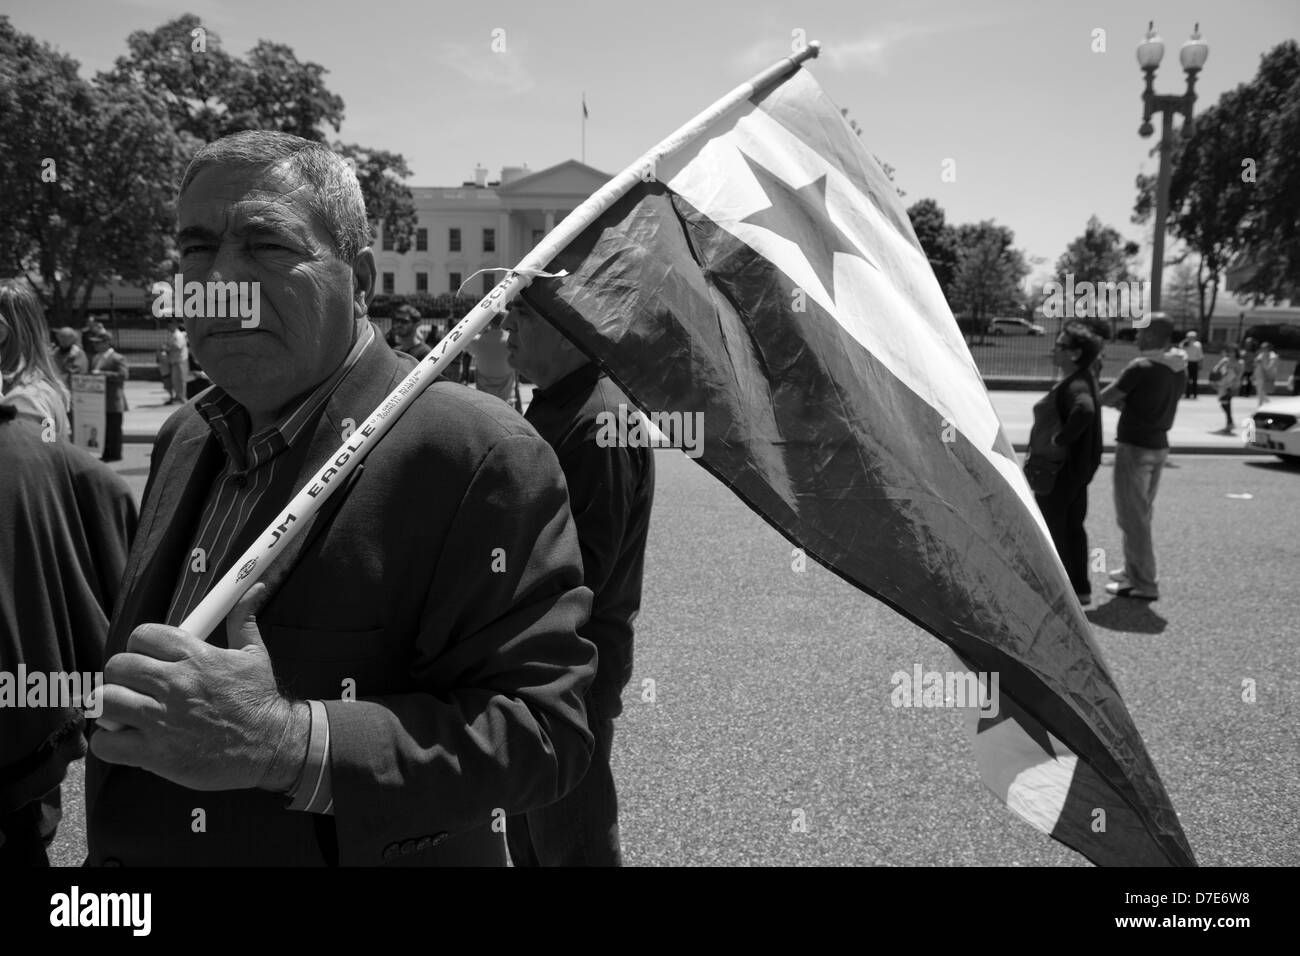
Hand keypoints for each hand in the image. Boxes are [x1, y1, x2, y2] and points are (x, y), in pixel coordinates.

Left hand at [90, 583, 308, 791]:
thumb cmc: (260, 700)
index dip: (139, 646)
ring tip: (125, 713)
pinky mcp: (156, 754)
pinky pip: (106, 743)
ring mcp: (163, 720)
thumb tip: (253, 588)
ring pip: (104, 701)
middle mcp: (176, 684)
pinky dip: (109, 743)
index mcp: (195, 657)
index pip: (142, 635)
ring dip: (109, 707)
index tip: (147, 659)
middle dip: (121, 676)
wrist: (272, 746)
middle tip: (134, 687)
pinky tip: (126, 740)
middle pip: (117, 666)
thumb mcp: (254, 654)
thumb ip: (243, 619)